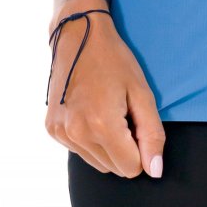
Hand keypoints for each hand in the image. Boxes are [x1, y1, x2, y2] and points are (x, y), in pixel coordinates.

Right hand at [43, 9, 167, 179]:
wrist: (78, 35)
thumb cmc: (115, 61)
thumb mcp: (142, 93)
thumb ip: (152, 135)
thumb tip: (155, 171)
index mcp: (102, 125)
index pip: (131, 168)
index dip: (141, 149)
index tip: (136, 123)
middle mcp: (77, 133)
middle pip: (114, 169)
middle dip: (125, 149)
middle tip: (123, 114)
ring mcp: (61, 132)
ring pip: (97, 163)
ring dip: (107, 146)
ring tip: (106, 111)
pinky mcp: (52, 129)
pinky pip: (80, 150)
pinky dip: (90, 138)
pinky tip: (90, 111)